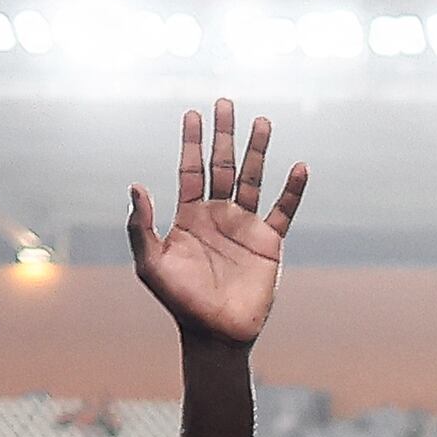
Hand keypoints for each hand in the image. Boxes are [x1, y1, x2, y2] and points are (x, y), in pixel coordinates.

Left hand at [128, 101, 305, 348]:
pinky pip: (283, 210)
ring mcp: (245, 227)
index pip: (191, 169)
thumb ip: (140, 226)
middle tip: (225, 103)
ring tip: (263, 121)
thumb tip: (136, 185)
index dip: (191, 142)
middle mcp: (218, 215)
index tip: (192, 113)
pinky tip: (299, 167)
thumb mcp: (150, 265)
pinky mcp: (269, 243)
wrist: (216, 334)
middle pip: (223, 165)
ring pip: (253, 179)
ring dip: (258, 150)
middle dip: (224, 135)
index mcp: (190, 215)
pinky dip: (293, 190)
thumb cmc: (179, 302)